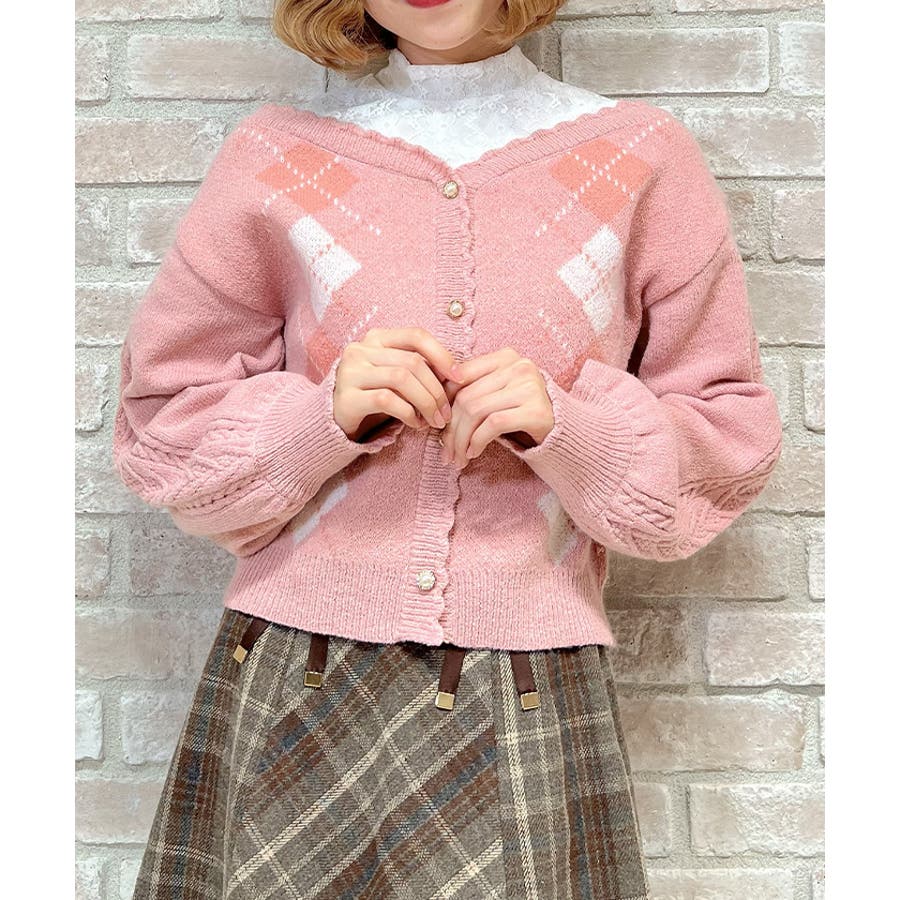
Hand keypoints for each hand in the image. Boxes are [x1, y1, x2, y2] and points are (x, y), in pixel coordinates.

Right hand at [332, 328, 456, 441]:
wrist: (333, 420)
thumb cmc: (372, 396)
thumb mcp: (394, 377)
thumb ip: (417, 369)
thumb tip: (456, 374)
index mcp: (376, 338)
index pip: (416, 336)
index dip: (442, 355)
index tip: (458, 377)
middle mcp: (360, 350)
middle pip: (412, 362)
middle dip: (436, 389)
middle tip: (446, 413)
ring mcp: (350, 372)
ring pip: (402, 379)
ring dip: (426, 402)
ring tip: (434, 420)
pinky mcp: (346, 397)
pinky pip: (387, 400)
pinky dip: (408, 414)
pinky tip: (415, 424)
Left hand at [438, 347, 554, 468]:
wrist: (564, 431)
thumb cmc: (523, 413)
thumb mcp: (497, 395)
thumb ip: (472, 390)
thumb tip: (433, 404)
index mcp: (505, 357)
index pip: (460, 375)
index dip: (442, 402)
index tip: (437, 424)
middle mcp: (519, 366)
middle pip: (466, 397)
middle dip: (450, 429)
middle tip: (444, 451)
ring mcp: (529, 387)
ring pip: (475, 411)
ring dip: (460, 440)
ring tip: (457, 457)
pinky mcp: (536, 411)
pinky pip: (493, 425)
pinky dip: (477, 442)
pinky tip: (473, 453)